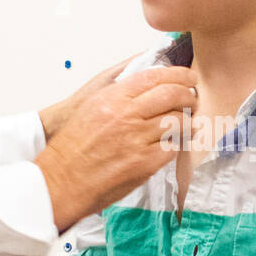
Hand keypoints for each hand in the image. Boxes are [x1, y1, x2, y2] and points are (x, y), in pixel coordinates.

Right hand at [34, 58, 197, 232]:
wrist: (62, 180)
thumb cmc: (73, 148)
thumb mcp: (92, 108)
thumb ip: (119, 95)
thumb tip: (147, 86)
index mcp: (113, 98)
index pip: (155, 76)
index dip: (178, 75)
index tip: (188, 78)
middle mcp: (126, 115)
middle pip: (172, 95)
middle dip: (189, 95)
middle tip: (192, 100)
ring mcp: (137, 139)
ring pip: (178, 121)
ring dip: (187, 122)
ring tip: (187, 125)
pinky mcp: (145, 163)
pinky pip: (172, 148)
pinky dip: (175, 146)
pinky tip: (172, 146)